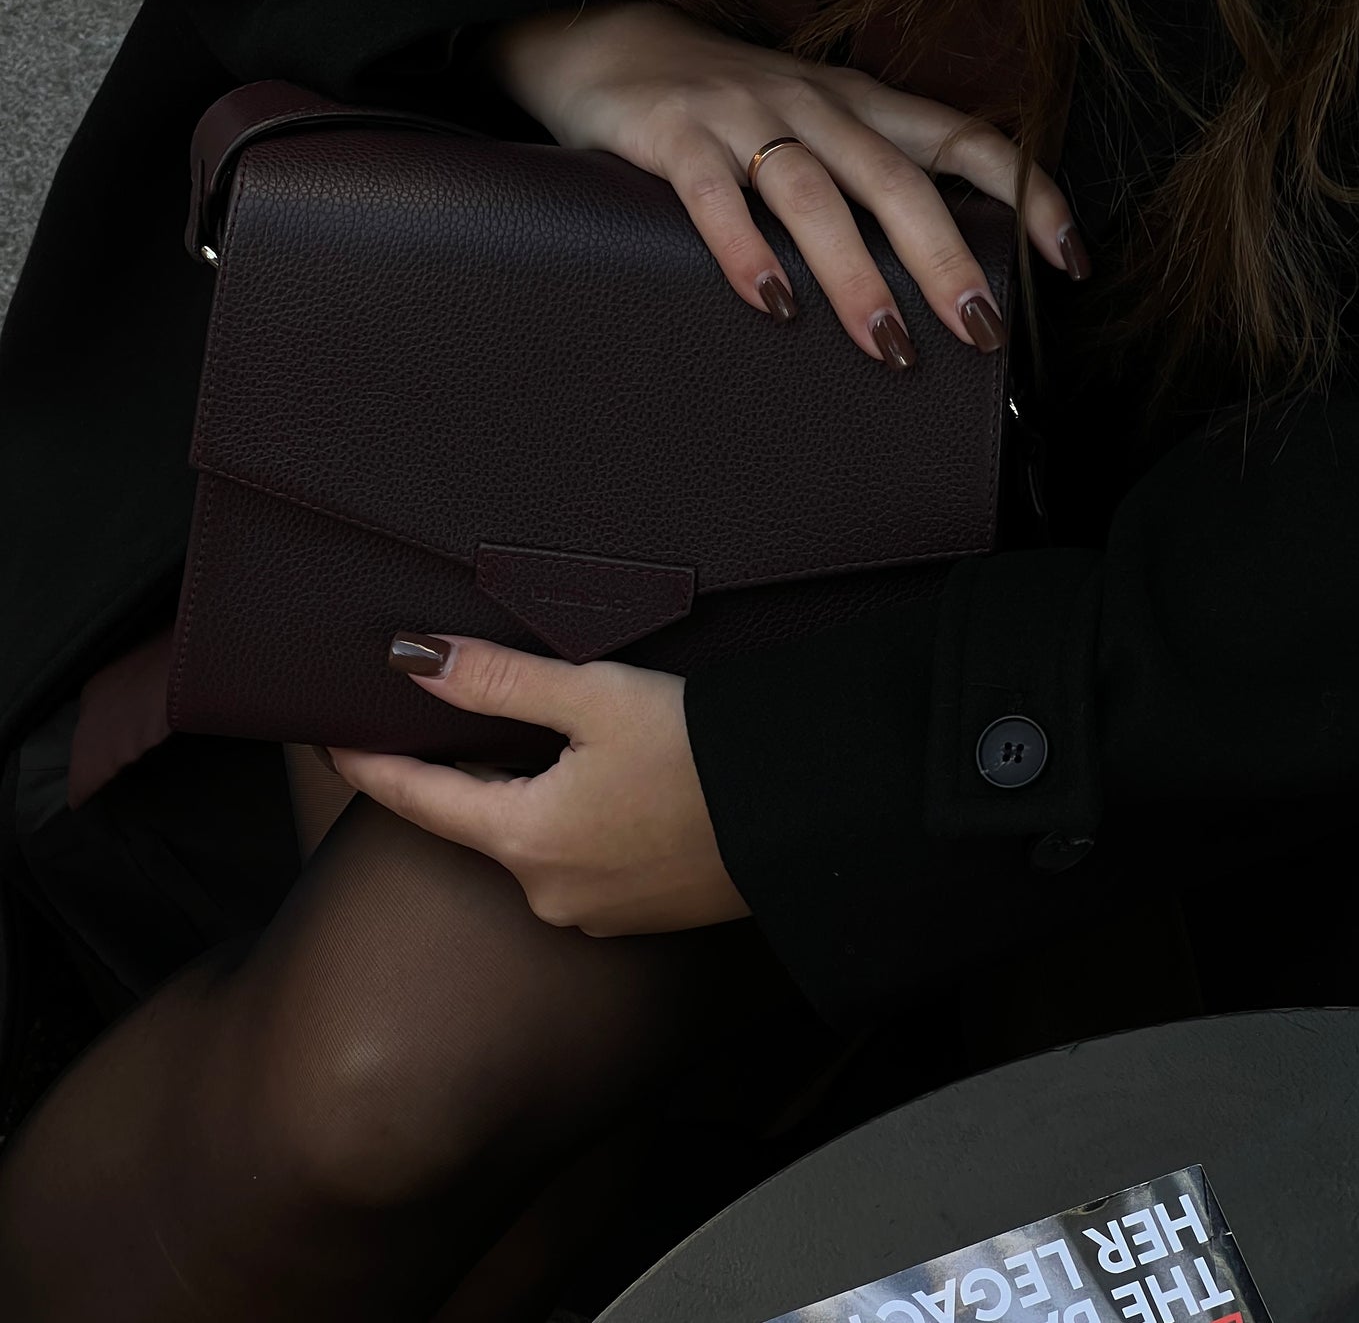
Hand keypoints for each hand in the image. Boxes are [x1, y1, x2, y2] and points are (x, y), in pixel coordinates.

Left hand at [327, 634, 750, 935]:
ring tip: (556, 739)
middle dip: (467, 768)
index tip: (332, 735)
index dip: (369, 761)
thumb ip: (499, 680)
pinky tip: (610, 785)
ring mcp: (593, 915)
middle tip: (462, 711)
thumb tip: (416, 661)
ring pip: (531, 840)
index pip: (416, 798)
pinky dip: (573, 821)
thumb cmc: (702, 754)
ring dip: (529, 793)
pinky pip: (577, 862)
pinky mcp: (636, 917)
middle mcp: (547, 893)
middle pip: (478, 817)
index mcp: (524, 839)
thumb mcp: (595, 697)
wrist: (806, 818)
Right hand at [467, 0, 1089, 366]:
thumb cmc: (729, 106)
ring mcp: (743, 114)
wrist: (609, 47)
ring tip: (889, 345)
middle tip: (980, 330)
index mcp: (861, 104)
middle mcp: (814, 103)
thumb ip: (871, 178)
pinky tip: (773, 305)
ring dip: (857, 274)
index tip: (1069, 259)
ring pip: (815, 194)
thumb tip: (947, 270)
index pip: (964, 138)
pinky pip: (716, 196)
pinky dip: (747, 253)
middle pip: (896, 179)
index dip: (1026, 193)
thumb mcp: (815, 125)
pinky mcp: (674, 133)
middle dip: (946, 259)